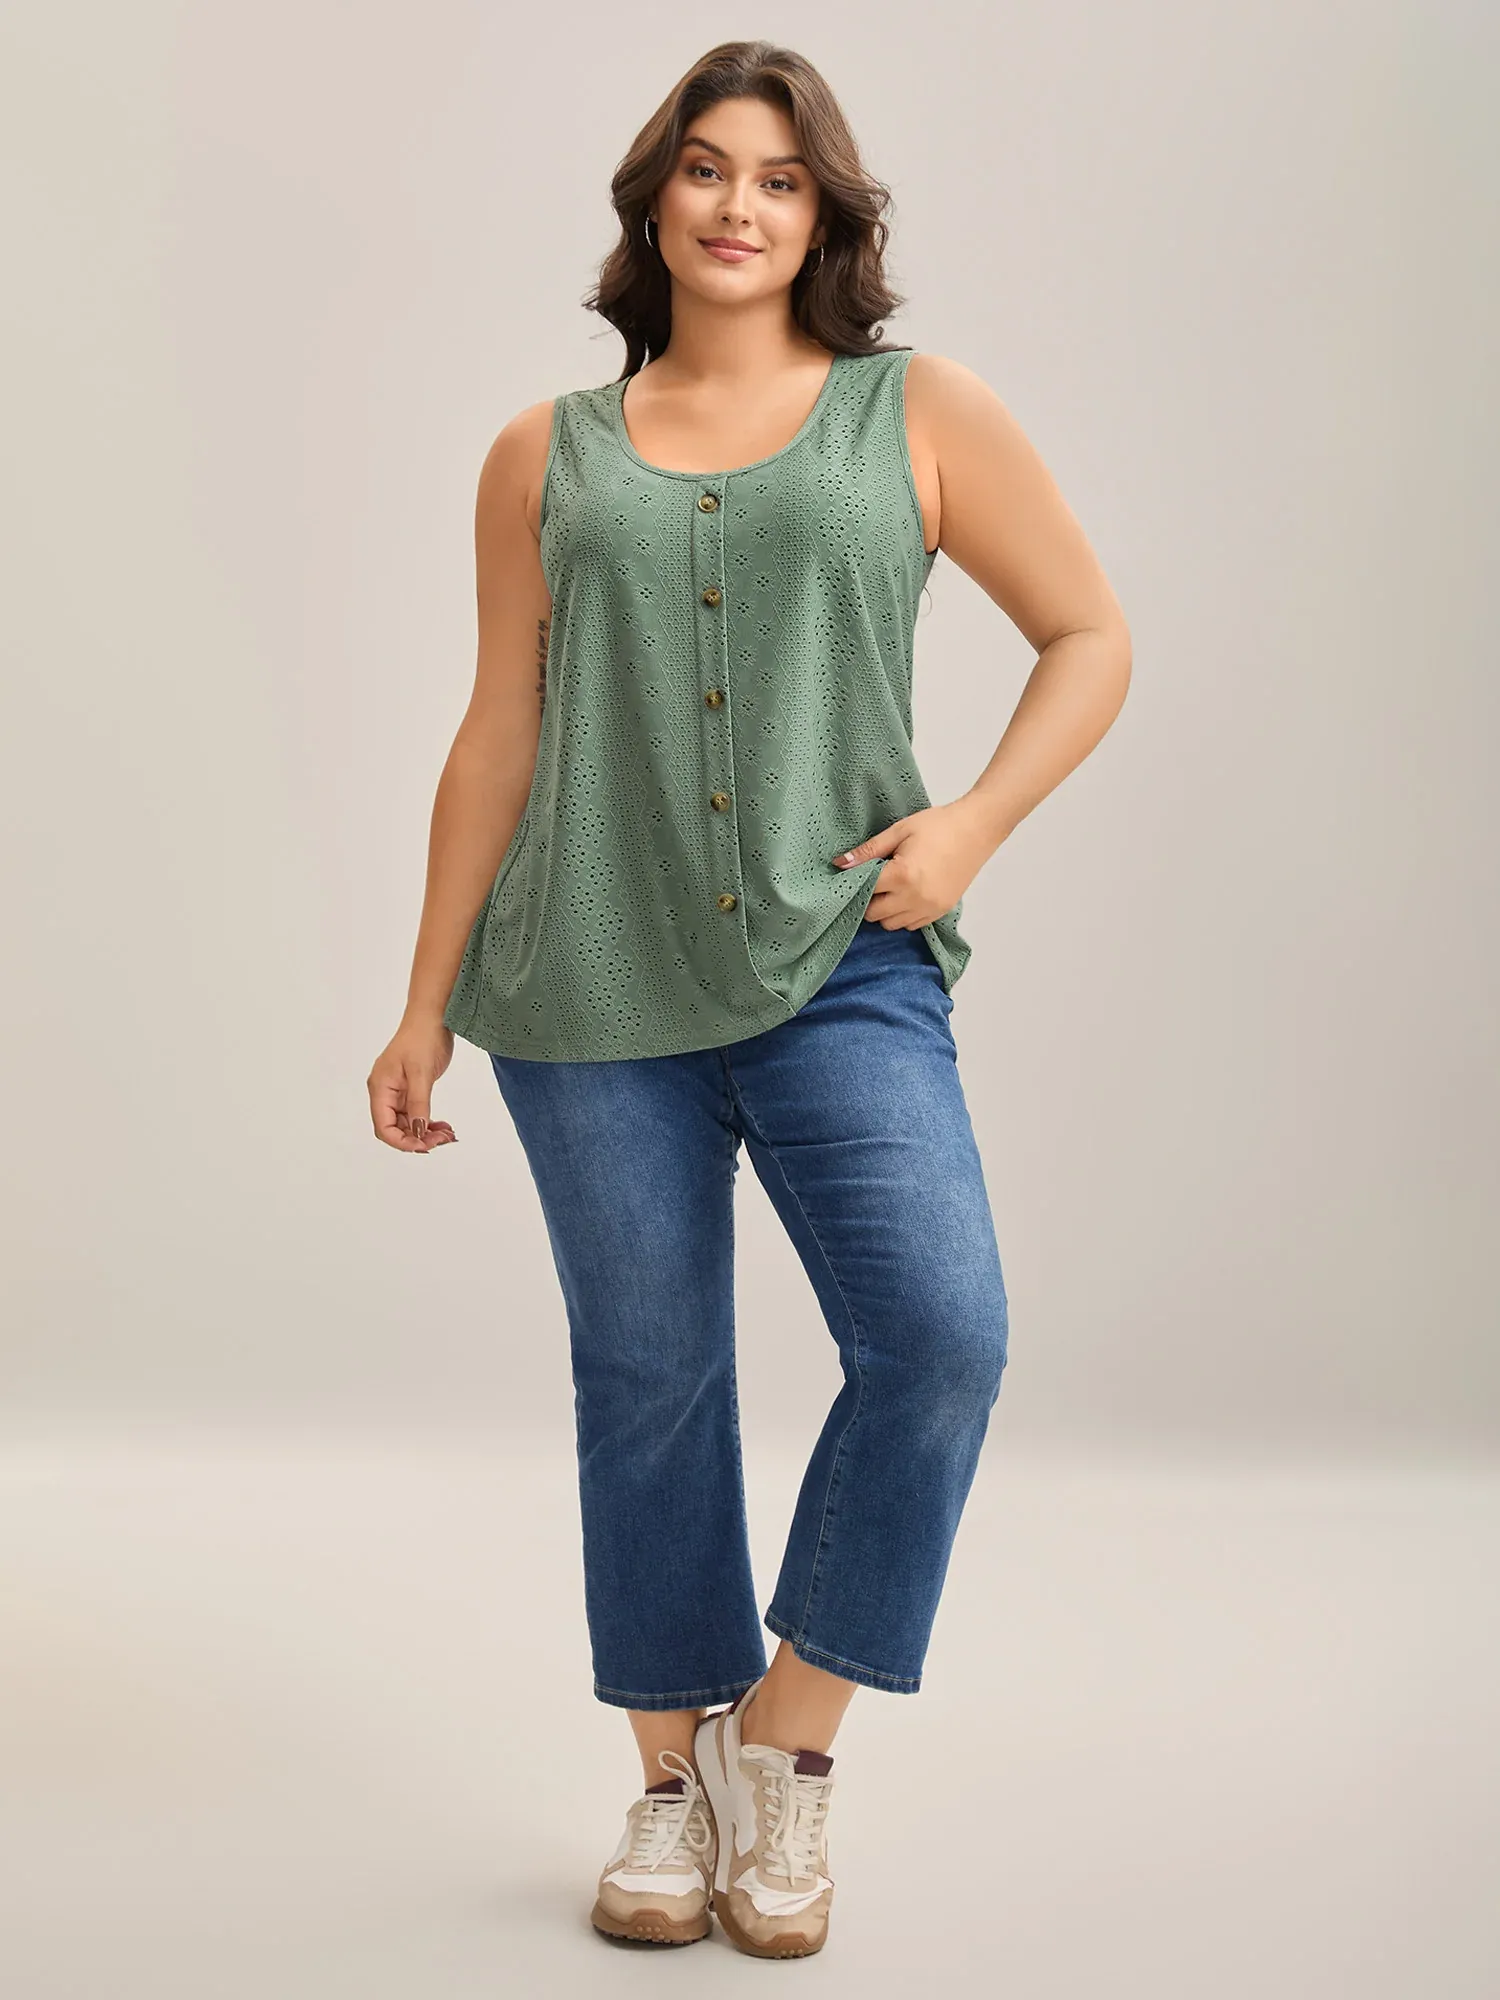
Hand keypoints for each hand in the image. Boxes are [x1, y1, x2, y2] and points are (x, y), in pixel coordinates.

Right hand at [367, 1016, 458, 1153]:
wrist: (432, 1017)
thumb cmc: (423, 1038)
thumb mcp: (421, 1073)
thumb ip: (419, 1104)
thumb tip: (417, 1132)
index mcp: (380, 1088)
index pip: (383, 1126)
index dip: (402, 1141)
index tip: (425, 1146)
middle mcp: (385, 1092)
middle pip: (395, 1128)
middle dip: (417, 1139)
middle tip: (442, 1140)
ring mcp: (397, 1091)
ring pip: (407, 1123)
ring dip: (425, 1132)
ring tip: (447, 1134)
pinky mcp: (410, 1089)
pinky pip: (416, 1113)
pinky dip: (428, 1122)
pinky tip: (444, 1126)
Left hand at [832, 799, 990, 928]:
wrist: (977, 829)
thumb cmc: (939, 825)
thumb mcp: (899, 831)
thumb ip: (868, 851)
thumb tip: (840, 864)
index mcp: (903, 875)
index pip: (864, 892)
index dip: (854, 884)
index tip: (852, 876)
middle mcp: (915, 897)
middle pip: (874, 915)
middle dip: (868, 900)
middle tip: (873, 880)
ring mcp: (930, 908)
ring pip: (891, 924)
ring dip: (885, 910)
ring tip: (891, 886)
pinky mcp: (941, 911)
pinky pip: (911, 925)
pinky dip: (902, 915)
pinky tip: (906, 894)